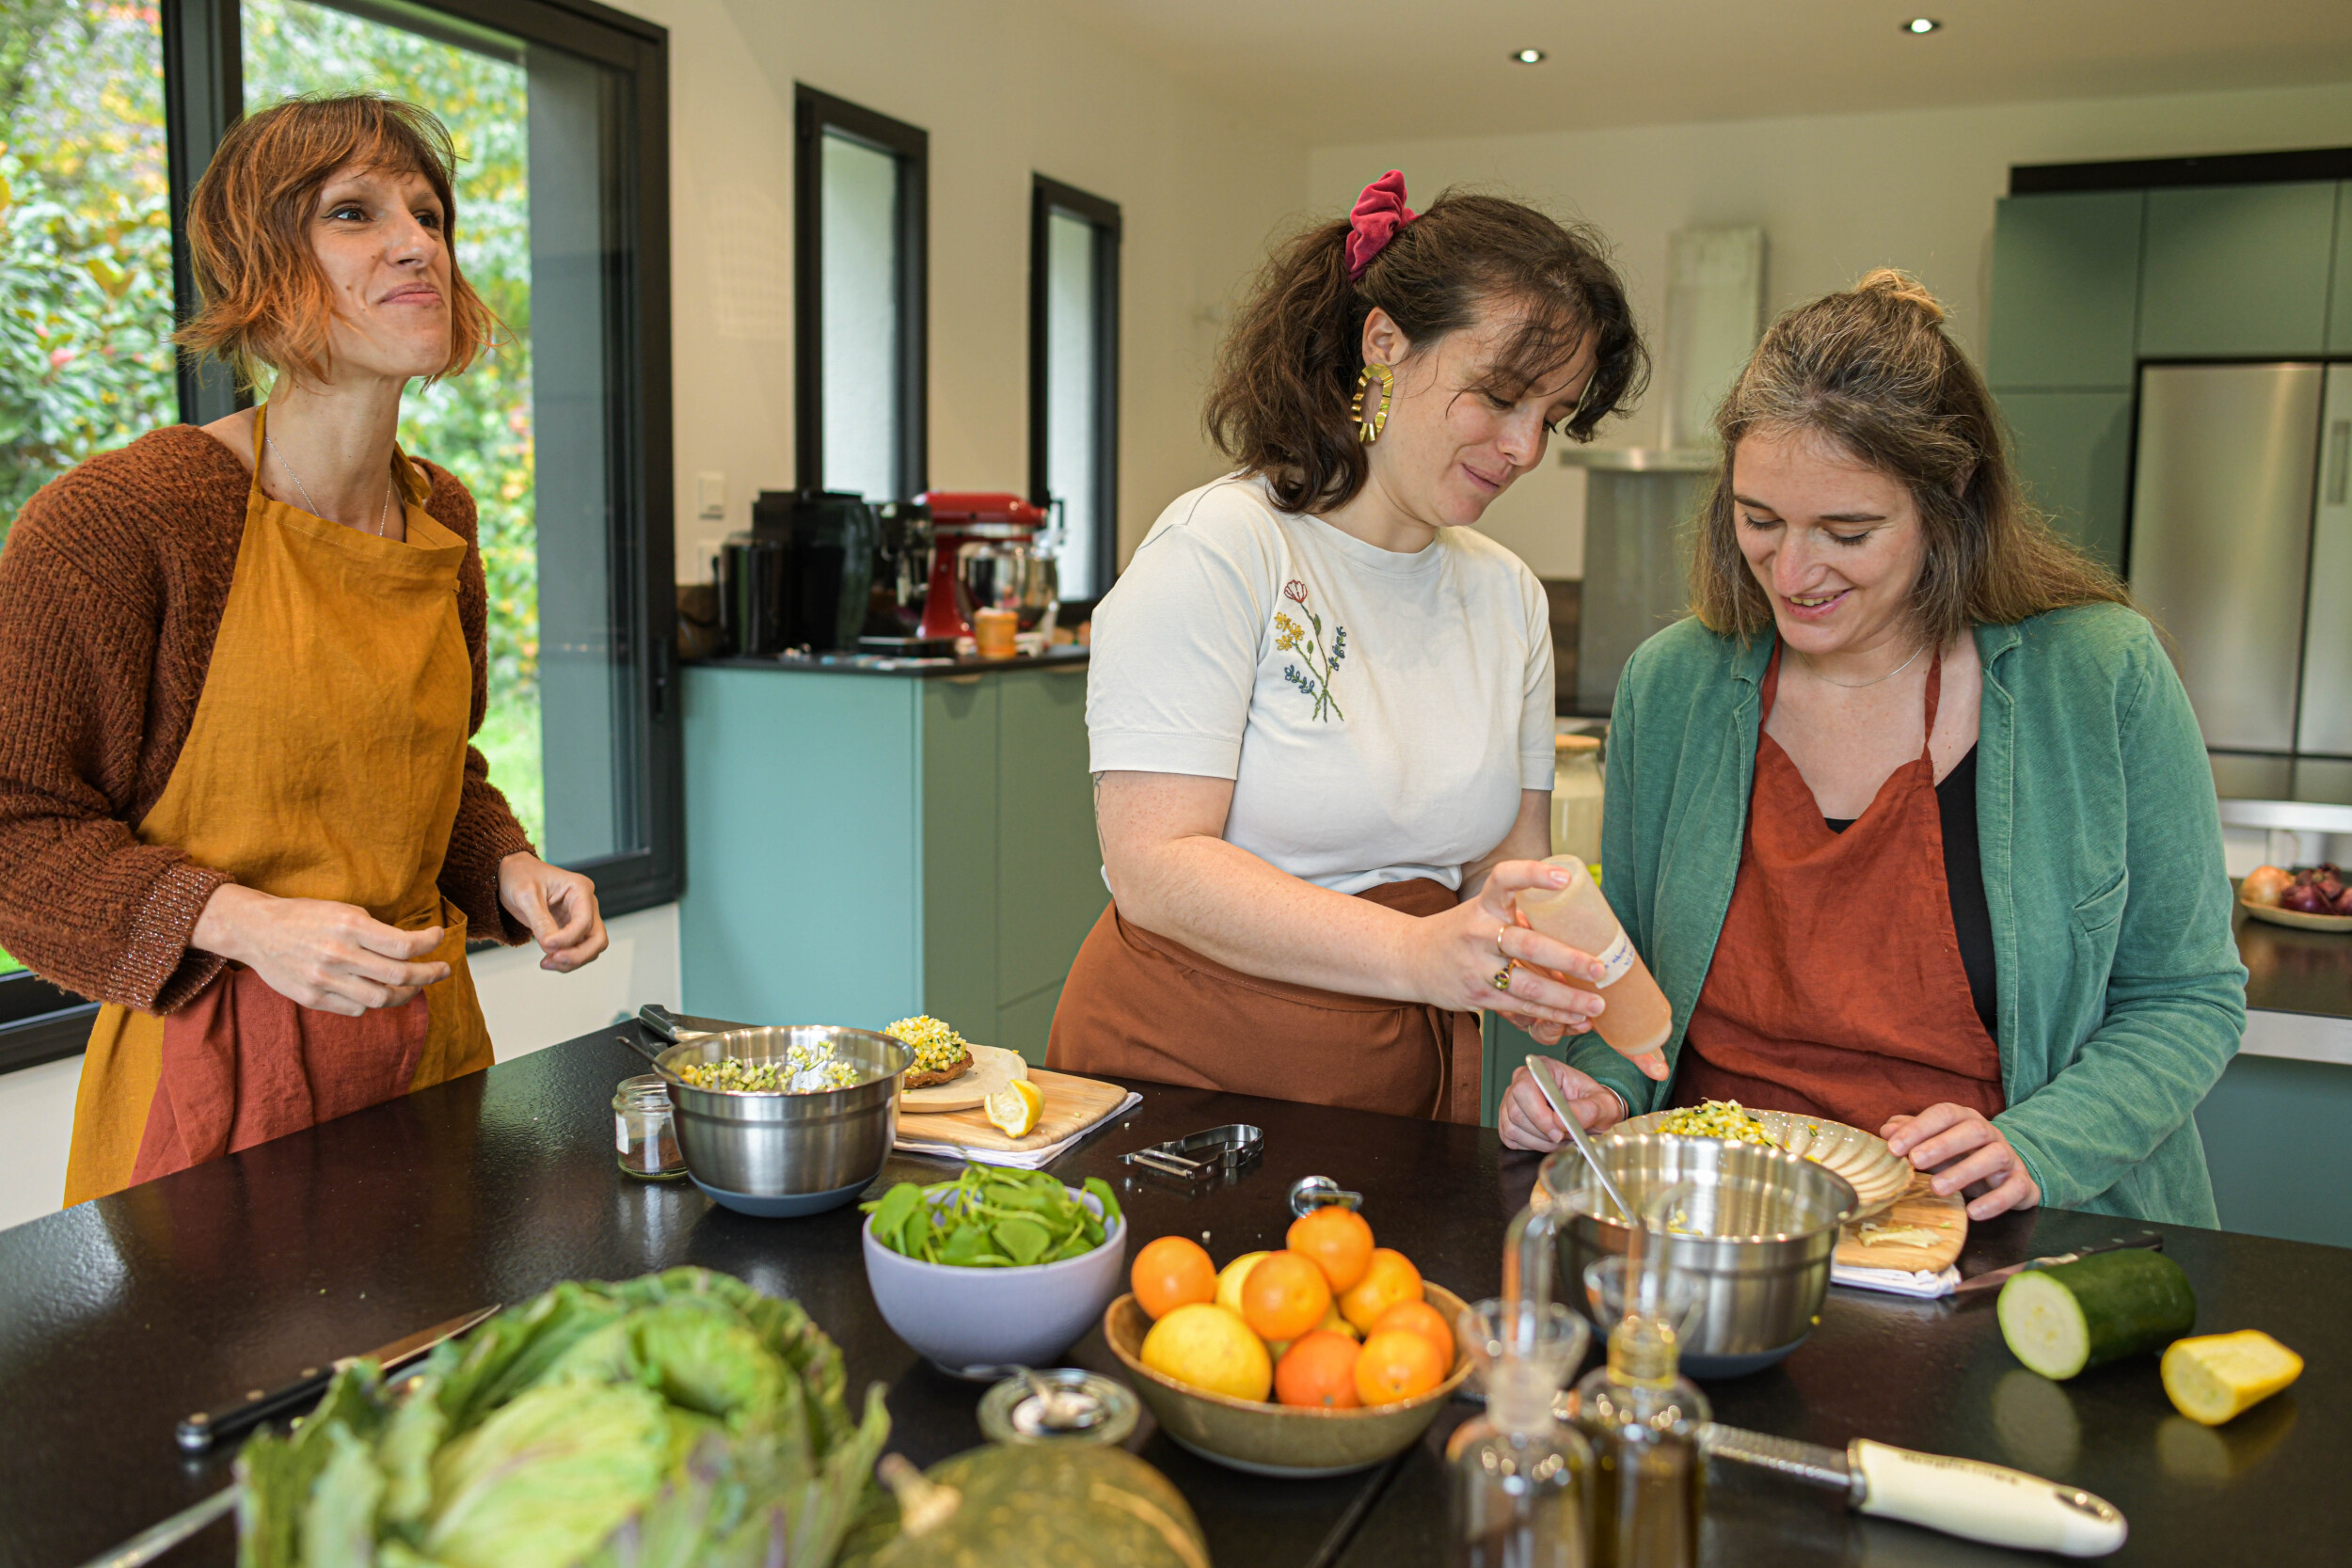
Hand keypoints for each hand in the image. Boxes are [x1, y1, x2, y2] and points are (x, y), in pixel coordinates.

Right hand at [191, 883, 448, 1015]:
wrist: (255, 930)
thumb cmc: (305, 916)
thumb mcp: (343, 910)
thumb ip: (375, 931)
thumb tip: (412, 948)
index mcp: (349, 926)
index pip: (404, 945)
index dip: (429, 944)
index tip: (439, 938)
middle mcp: (339, 954)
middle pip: (400, 975)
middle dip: (430, 974)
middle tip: (443, 970)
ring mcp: (324, 980)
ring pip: (382, 998)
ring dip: (406, 993)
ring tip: (415, 985)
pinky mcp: (312, 998)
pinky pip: (357, 1008)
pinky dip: (373, 1001)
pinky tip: (378, 990)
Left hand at [498, 853, 607, 971]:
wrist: (511, 874)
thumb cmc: (519, 876)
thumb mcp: (526, 896)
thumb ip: (540, 921)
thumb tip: (550, 946)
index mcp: (580, 889)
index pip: (584, 921)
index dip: (567, 938)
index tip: (546, 945)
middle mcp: (586, 904)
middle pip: (597, 938)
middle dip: (579, 955)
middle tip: (556, 960)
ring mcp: (580, 917)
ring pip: (591, 948)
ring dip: (572, 961)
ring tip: (546, 962)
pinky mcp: (570, 929)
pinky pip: (576, 949)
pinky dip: (565, 960)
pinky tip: (547, 960)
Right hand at [1413, 859, 1608, 1037]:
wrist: (1411, 959)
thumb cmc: (1460, 932)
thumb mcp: (1482, 912)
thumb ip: (1520, 917)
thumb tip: (1575, 926)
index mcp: (1484, 905)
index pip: (1505, 880)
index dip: (1534, 875)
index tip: (1565, 878)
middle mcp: (1479, 933)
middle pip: (1528, 946)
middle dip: (1568, 960)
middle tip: (1600, 968)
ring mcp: (1477, 968)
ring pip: (1528, 987)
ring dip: (1567, 999)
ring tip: (1597, 1004)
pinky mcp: (1479, 997)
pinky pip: (1521, 1008)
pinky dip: (1552, 1015)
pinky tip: (1575, 1018)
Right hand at [1498, 1057, 1625, 1151]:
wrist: (1592, 1111)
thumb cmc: (1595, 1104)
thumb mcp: (1604, 1105)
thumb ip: (1588, 1110)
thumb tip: (1560, 1121)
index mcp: (1542, 1069)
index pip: (1525, 1089)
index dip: (1539, 1115)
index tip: (1559, 1132)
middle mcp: (1521, 1080)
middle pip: (1516, 1112)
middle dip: (1542, 1132)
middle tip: (1564, 1137)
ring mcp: (1510, 1099)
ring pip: (1512, 1128)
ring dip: (1539, 1141)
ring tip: (1560, 1137)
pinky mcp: (1507, 1119)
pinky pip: (1510, 1138)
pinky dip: (1531, 1145)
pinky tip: (1547, 1139)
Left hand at [1882, 1104, 2042, 1220]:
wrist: (2005, 1175)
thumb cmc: (1960, 1156)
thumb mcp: (1934, 1144)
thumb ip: (1912, 1135)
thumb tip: (1887, 1131)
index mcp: (1965, 1119)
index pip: (1944, 1114)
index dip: (1919, 1128)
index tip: (1894, 1147)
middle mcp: (1990, 1134)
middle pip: (1973, 1130)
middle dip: (1942, 1144)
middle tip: (1914, 1161)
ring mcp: (2009, 1157)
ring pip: (1996, 1155)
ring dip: (1965, 1171)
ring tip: (1937, 1188)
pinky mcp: (2023, 1183)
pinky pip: (2016, 1188)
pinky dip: (1995, 1201)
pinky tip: (1972, 1212)